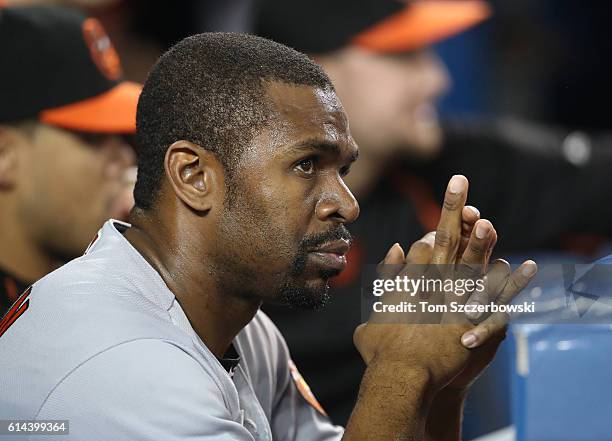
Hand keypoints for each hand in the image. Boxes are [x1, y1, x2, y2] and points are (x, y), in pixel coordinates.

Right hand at [353, 175, 536, 395]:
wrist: (400, 376)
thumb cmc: (381, 352)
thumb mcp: (370, 319)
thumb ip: (384, 283)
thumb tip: (394, 250)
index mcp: (408, 282)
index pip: (423, 245)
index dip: (438, 225)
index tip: (455, 209)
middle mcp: (430, 284)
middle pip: (443, 240)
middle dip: (451, 208)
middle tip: (458, 181)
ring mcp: (451, 301)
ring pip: (470, 262)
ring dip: (480, 239)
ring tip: (486, 219)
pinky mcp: (470, 321)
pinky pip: (496, 297)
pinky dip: (512, 282)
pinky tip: (526, 267)